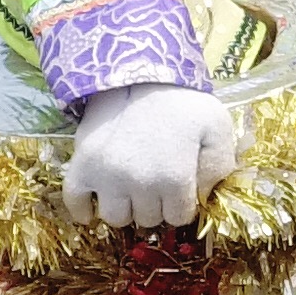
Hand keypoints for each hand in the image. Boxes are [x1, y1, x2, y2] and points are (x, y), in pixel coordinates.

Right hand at [62, 80, 236, 228]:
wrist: (137, 75)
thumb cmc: (181, 103)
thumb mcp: (216, 127)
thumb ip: (220, 166)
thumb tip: (204, 196)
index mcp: (174, 177)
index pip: (179, 217)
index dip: (182, 204)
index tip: (180, 188)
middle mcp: (139, 183)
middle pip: (149, 219)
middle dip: (156, 205)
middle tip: (156, 182)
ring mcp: (106, 177)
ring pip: (116, 218)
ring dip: (126, 209)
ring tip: (131, 189)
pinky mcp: (81, 167)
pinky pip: (75, 204)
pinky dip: (84, 211)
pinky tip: (94, 208)